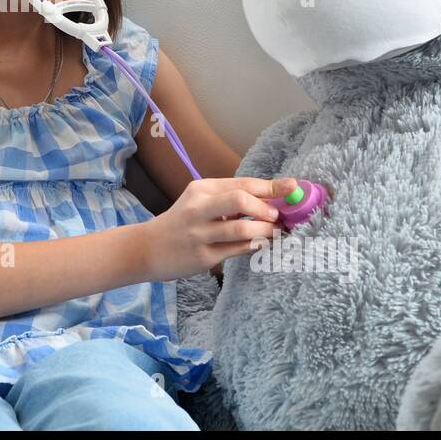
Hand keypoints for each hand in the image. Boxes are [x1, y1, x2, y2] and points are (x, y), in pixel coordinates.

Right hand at [141, 176, 298, 281]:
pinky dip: (254, 246)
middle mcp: (199, 208)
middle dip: (266, 207)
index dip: (270, 186)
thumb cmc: (182, 222)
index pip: (242, 183)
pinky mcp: (202, 256)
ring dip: (265, 230)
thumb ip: (230, 198)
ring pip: (242, 228)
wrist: (148, 248)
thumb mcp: (200, 202)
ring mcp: (200, 233)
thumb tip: (272, 199)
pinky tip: (260, 244)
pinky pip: (237, 249)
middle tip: (277, 216)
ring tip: (274, 232)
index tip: (292, 187)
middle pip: (240, 199)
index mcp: (201, 189)